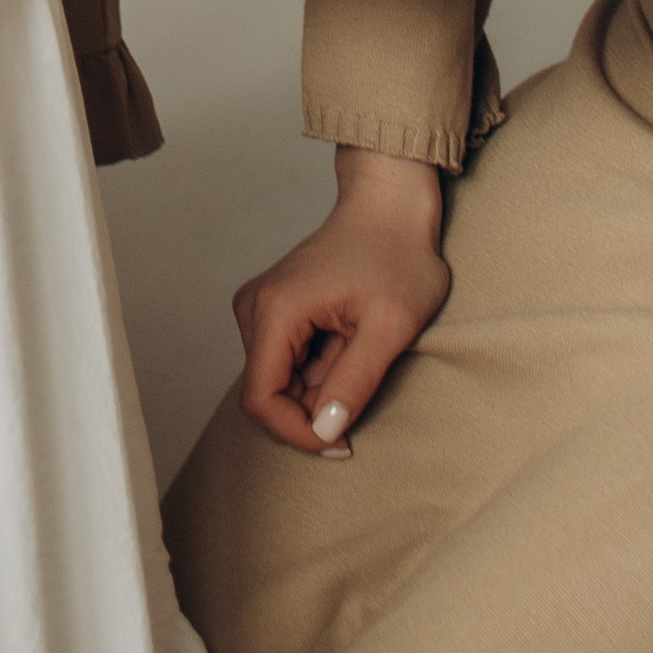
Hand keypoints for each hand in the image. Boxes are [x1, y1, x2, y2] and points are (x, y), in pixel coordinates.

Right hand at [232, 151, 451, 455]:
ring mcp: (260, 306)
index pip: (260, 399)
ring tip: (358, 353)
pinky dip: (317, 372)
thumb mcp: (390, 327)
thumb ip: (353, 383)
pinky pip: (285, 363)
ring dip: (317, 390)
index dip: (297, 434)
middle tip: (364, 389)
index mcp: (276, 310)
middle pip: (267, 393)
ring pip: (276, 382)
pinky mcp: (273, 309)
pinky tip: (346, 343)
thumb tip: (323, 434)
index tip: (343, 444)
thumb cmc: (397, 257)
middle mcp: (255, 307)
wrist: (390, 207)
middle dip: (313, 410)